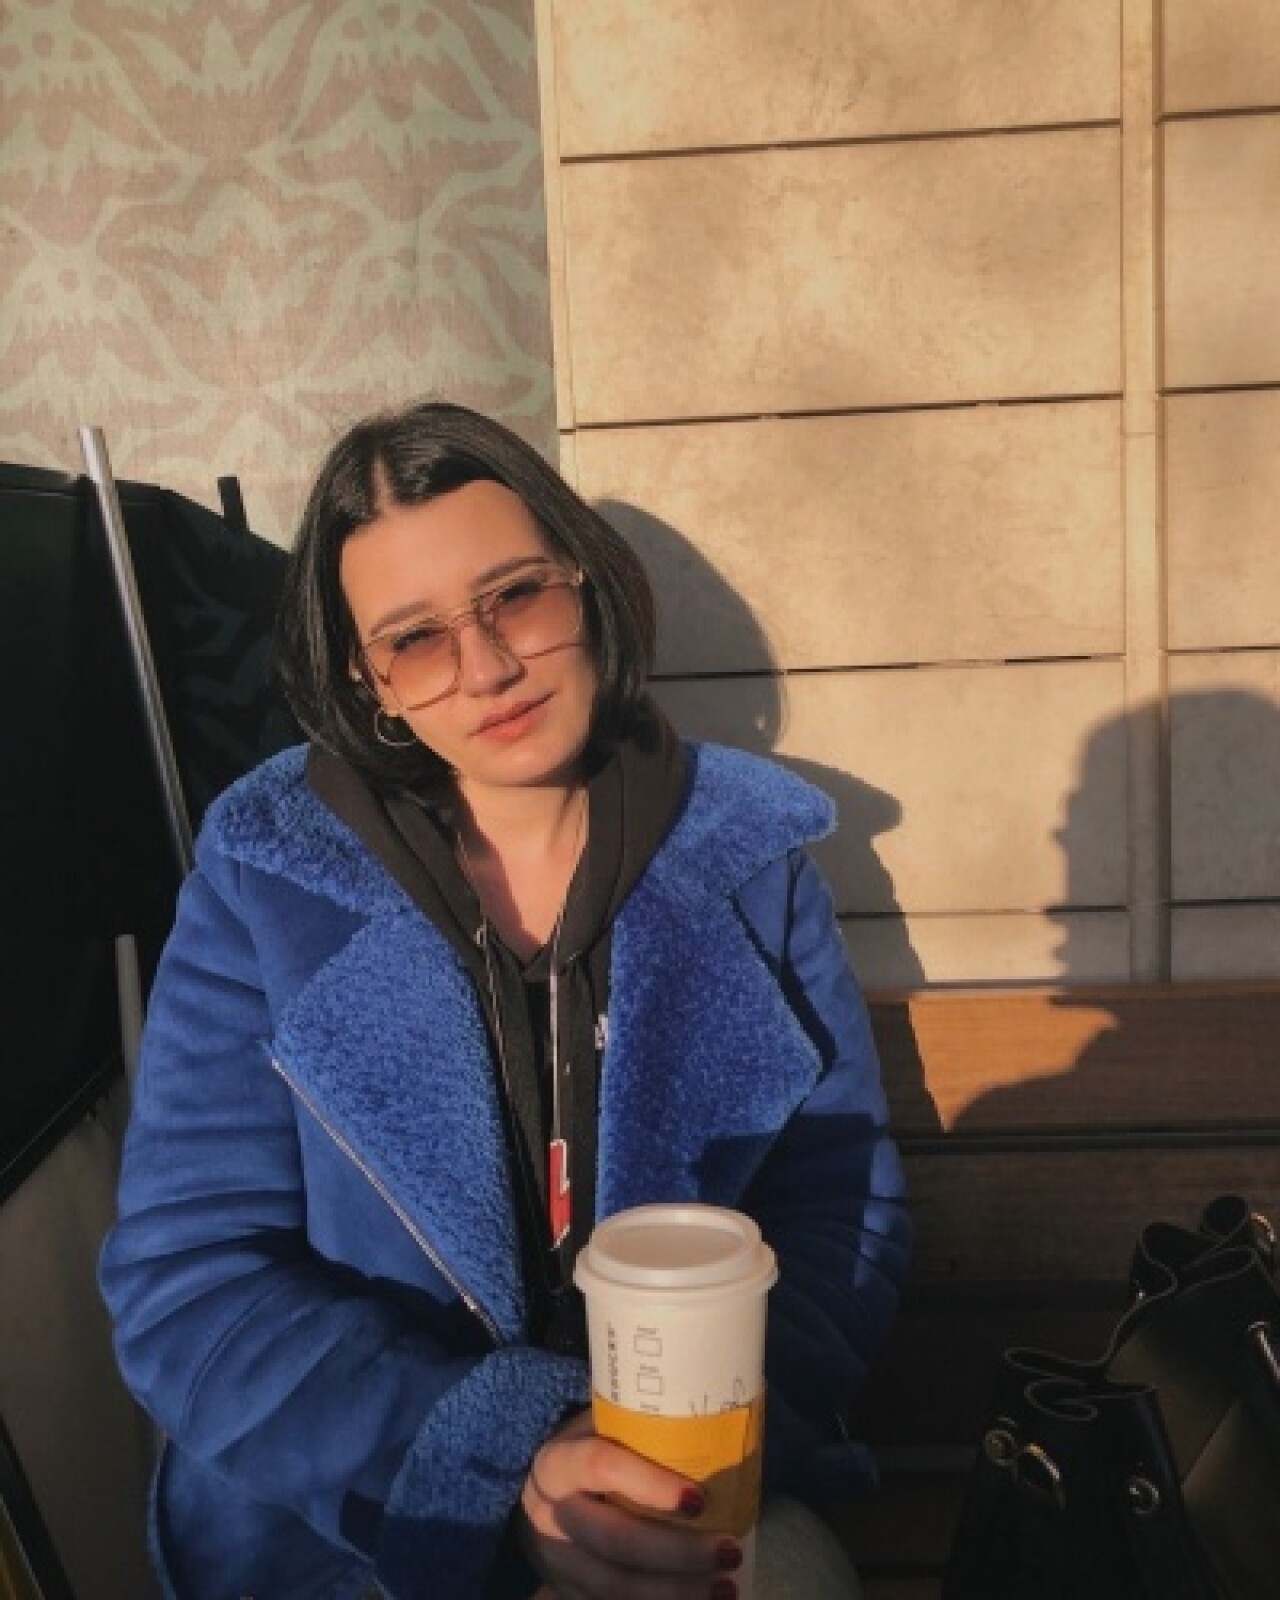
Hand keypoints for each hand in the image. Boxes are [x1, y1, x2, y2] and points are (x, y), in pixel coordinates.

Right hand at [518, 1409, 741, 1598]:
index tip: (699, 1499)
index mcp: (557, 1462)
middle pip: (614, 1540)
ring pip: (615, 1586)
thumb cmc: (588, 1451)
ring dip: (675, 1592)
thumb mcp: (599, 1427)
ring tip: (727, 1588)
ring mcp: (556, 1561)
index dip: (648, 1483)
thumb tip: (716, 1404)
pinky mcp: (568, 1593)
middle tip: (730, 1550)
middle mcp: (549, 1514)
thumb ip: (637, 1425)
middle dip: (677, 1552)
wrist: (541, 1499)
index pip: (599, 1466)